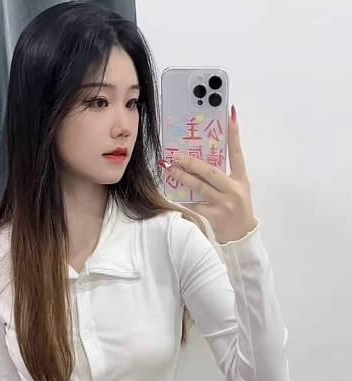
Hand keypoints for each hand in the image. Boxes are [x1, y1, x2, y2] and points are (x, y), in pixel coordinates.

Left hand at [160, 106, 257, 243]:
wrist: (241, 236)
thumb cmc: (237, 208)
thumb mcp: (237, 188)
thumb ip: (224, 175)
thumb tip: (200, 159)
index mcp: (241, 179)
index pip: (237, 153)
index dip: (234, 134)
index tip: (230, 115)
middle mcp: (233, 189)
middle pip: (210, 171)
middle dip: (191, 162)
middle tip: (176, 154)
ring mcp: (223, 204)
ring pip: (199, 187)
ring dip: (182, 177)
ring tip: (169, 168)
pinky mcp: (213, 216)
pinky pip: (194, 204)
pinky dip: (182, 198)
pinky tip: (171, 192)